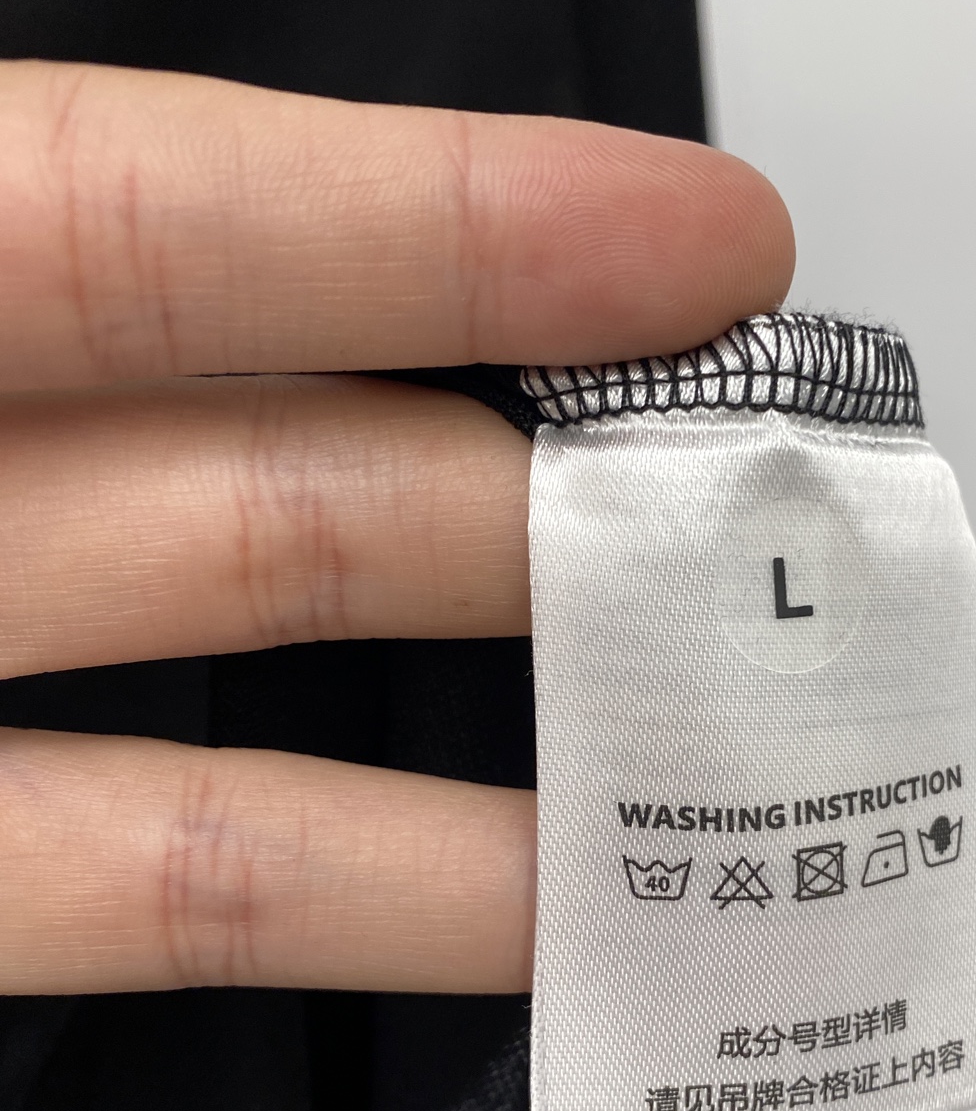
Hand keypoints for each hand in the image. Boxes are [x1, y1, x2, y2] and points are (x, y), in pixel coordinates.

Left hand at [0, 62, 792, 996]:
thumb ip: (29, 243)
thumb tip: (236, 225)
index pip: (140, 208)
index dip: (436, 217)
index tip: (700, 243)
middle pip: (267, 437)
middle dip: (544, 462)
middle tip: (766, 504)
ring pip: (248, 661)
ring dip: (508, 690)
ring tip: (724, 708)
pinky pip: (162, 878)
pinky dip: (366, 896)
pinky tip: (540, 903)